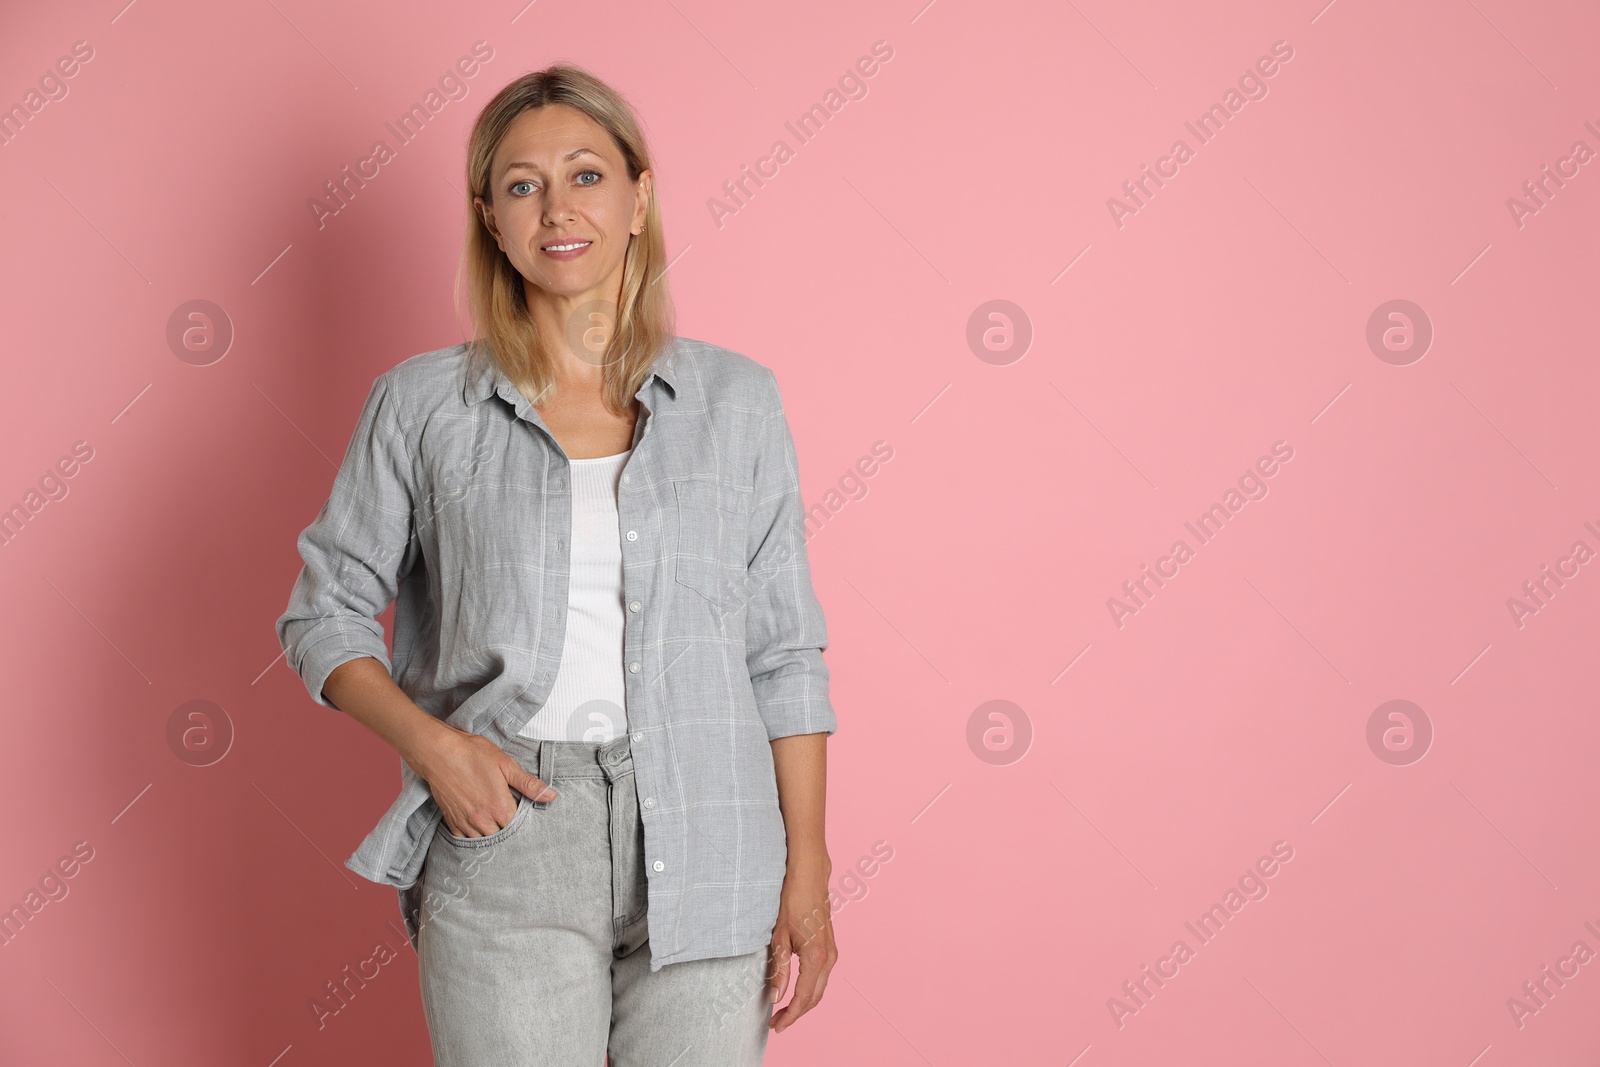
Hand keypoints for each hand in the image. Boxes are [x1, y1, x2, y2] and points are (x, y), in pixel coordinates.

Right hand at [410, 721, 557, 837]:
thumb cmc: (473, 754)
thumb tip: (552, 796)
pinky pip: (466, 839)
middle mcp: (483, 820)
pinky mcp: (452, 822)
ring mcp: (466, 823)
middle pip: (503, 837)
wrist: (438, 753)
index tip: (525, 816)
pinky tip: (479, 825)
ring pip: (485, 841)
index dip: (524, 823)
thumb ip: (529, 784)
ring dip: (492, 834)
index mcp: (500, 807)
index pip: (519, 828)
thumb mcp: (506, 765)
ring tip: (495, 822)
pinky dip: (474, 835)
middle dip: (508, 830)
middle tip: (510, 819)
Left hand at [765, 857, 835, 1031]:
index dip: (790, 1016)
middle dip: (795, 1014)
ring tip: (782, 1012)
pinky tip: (794, 992)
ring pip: (819, 989)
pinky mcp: (830, 948)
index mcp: (816, 957)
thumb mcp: (779, 938)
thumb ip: (779, 970)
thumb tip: (776, 998)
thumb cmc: (791, 902)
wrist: (809, 877)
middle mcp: (829, 958)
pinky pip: (821, 977)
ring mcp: (832, 953)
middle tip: (775, 1023)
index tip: (776, 1026)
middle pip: (814, 998)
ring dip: (803, 1003)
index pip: (803, 998)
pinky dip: (809, 990)